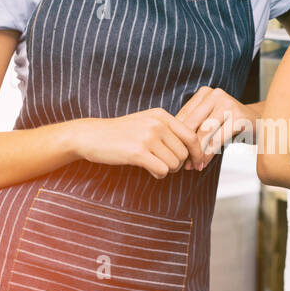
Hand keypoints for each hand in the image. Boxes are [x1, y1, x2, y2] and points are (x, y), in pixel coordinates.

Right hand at [72, 110, 207, 179]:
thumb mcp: (146, 123)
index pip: (191, 136)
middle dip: (177, 164)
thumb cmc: (120, 133)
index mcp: (161, 115)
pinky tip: (147, 169)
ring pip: (173, 164)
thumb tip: (192, 150)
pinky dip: (158, 174)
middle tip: (163, 165)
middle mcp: (157, 123)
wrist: (91, 136)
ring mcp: (147, 137)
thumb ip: (168, 131)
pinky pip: (162, 171)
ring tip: (152, 165)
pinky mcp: (138, 152)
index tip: (197, 165)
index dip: (198, 153)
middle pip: (183, 153)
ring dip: (166, 170)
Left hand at [174, 86, 253, 167]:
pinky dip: (208, 154)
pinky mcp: (239, 118)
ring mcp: (228, 105)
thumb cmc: (231, 124)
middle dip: (186, 146)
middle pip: (193, 124)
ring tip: (192, 166)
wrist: (261, 123)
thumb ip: (194, 127)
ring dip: (197, 152)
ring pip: (204, 133)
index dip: (177, 137)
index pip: (184, 116)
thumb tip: (172, 145)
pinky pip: (217, 140)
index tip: (174, 153)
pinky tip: (203, 164)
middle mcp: (216, 95)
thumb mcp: (211, 121)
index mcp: (205, 93)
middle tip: (182, 163)